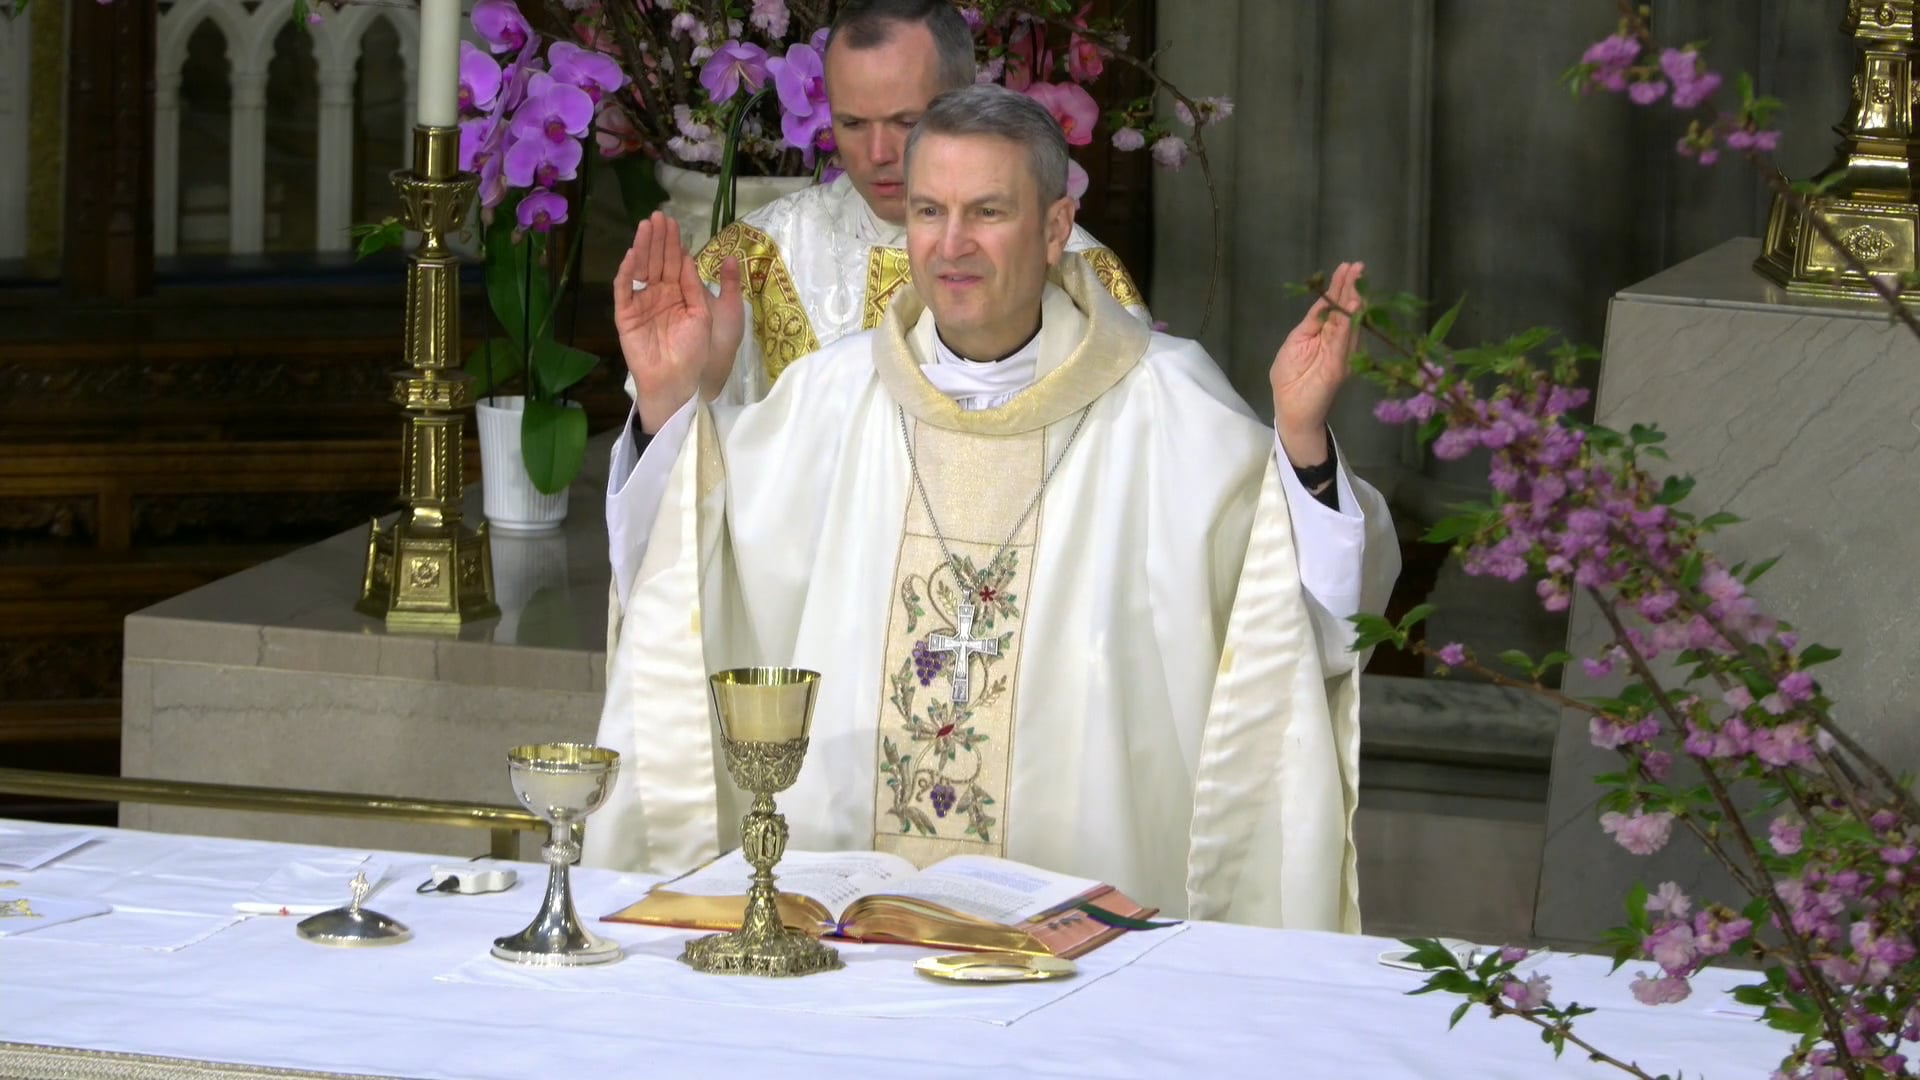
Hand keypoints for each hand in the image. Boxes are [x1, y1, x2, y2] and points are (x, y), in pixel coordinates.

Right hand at [613, 212, 742, 433]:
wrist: (678, 380)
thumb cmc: (695, 352)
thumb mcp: (705, 316)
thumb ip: (697, 287)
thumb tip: (689, 258)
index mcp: (678, 295)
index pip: (673, 263)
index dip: (673, 244)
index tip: (673, 223)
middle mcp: (658, 296)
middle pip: (656, 262)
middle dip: (657, 239)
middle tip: (658, 216)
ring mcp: (641, 304)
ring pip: (640, 270)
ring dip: (642, 248)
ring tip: (645, 227)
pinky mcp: (626, 316)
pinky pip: (625, 291)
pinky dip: (627, 273)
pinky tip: (633, 255)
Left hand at [1270, 260, 1363, 466]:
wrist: (1292, 411)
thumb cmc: (1289, 380)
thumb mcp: (1294, 347)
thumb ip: (1311, 326)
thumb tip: (1325, 305)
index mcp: (1320, 334)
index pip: (1330, 307)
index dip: (1337, 288)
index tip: (1346, 268)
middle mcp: (1334, 341)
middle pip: (1343, 310)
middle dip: (1349, 287)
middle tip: (1357, 266)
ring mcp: (1339, 353)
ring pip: (1348, 322)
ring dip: (1353, 300)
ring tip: (1357, 278)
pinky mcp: (1339, 365)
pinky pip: (1345, 341)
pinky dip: (1350, 323)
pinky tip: (1354, 305)